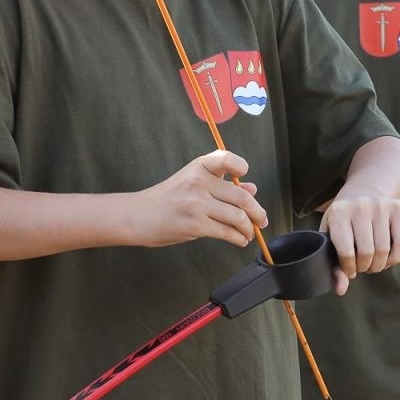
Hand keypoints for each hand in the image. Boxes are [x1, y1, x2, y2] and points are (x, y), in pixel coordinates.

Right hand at [132, 150, 267, 247]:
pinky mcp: (195, 225)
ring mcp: (197, 205)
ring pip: (237, 217)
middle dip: (257, 212)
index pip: (226, 160)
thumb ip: (222, 184)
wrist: (138, 216)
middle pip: (241, 197)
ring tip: (249, 233)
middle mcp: (199, 183)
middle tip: (262, 220)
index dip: (240, 166)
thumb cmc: (166, 199)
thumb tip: (252, 188)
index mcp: (199, 167)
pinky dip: (238, 238)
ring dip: (249, 228)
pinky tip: (239, 240)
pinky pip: (226, 233)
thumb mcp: (192, 182)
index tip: (245, 176)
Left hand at [320, 187, 399, 294]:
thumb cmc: (345, 220)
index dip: (348, 268)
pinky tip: (387, 260)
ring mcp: (380, 205)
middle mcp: (360, 206)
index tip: (349, 270)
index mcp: (338, 213)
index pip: (346, 252)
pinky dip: (395, 258)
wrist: (364, 191)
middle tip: (363, 267)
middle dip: (365, 267)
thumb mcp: (332, 237)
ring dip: (379, 265)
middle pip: (367, 252)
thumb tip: (340, 290)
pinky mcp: (397, 207)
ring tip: (373, 264)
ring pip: (384, 249)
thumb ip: (333, 264)